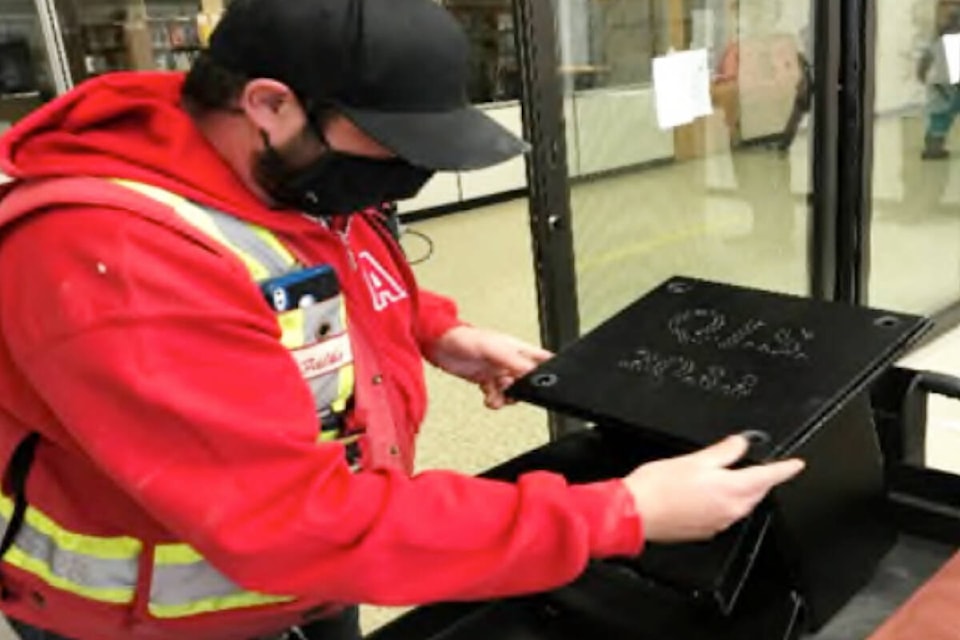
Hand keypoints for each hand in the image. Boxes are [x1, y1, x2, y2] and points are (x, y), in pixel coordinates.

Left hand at [428, 326, 552, 408]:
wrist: (439, 345)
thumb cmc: (465, 338)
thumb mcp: (494, 349)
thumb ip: (514, 362)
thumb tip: (532, 374)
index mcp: (517, 348)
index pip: (541, 359)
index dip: (550, 370)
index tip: (550, 384)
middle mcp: (509, 360)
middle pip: (527, 380)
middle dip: (522, 390)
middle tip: (512, 392)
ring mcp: (496, 369)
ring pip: (511, 390)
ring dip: (506, 398)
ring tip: (497, 398)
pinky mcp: (484, 378)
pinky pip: (495, 394)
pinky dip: (493, 400)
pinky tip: (489, 399)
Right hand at [623, 435, 804, 542]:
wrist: (635, 513)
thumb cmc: (658, 487)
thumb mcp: (694, 459)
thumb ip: (723, 451)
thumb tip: (740, 444)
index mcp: (731, 489)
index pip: (769, 477)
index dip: (785, 469)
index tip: (796, 465)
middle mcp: (730, 510)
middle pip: (757, 492)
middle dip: (760, 479)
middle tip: (753, 464)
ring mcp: (718, 523)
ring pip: (741, 504)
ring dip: (741, 490)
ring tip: (724, 477)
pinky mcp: (705, 531)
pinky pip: (724, 514)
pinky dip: (723, 502)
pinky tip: (705, 494)